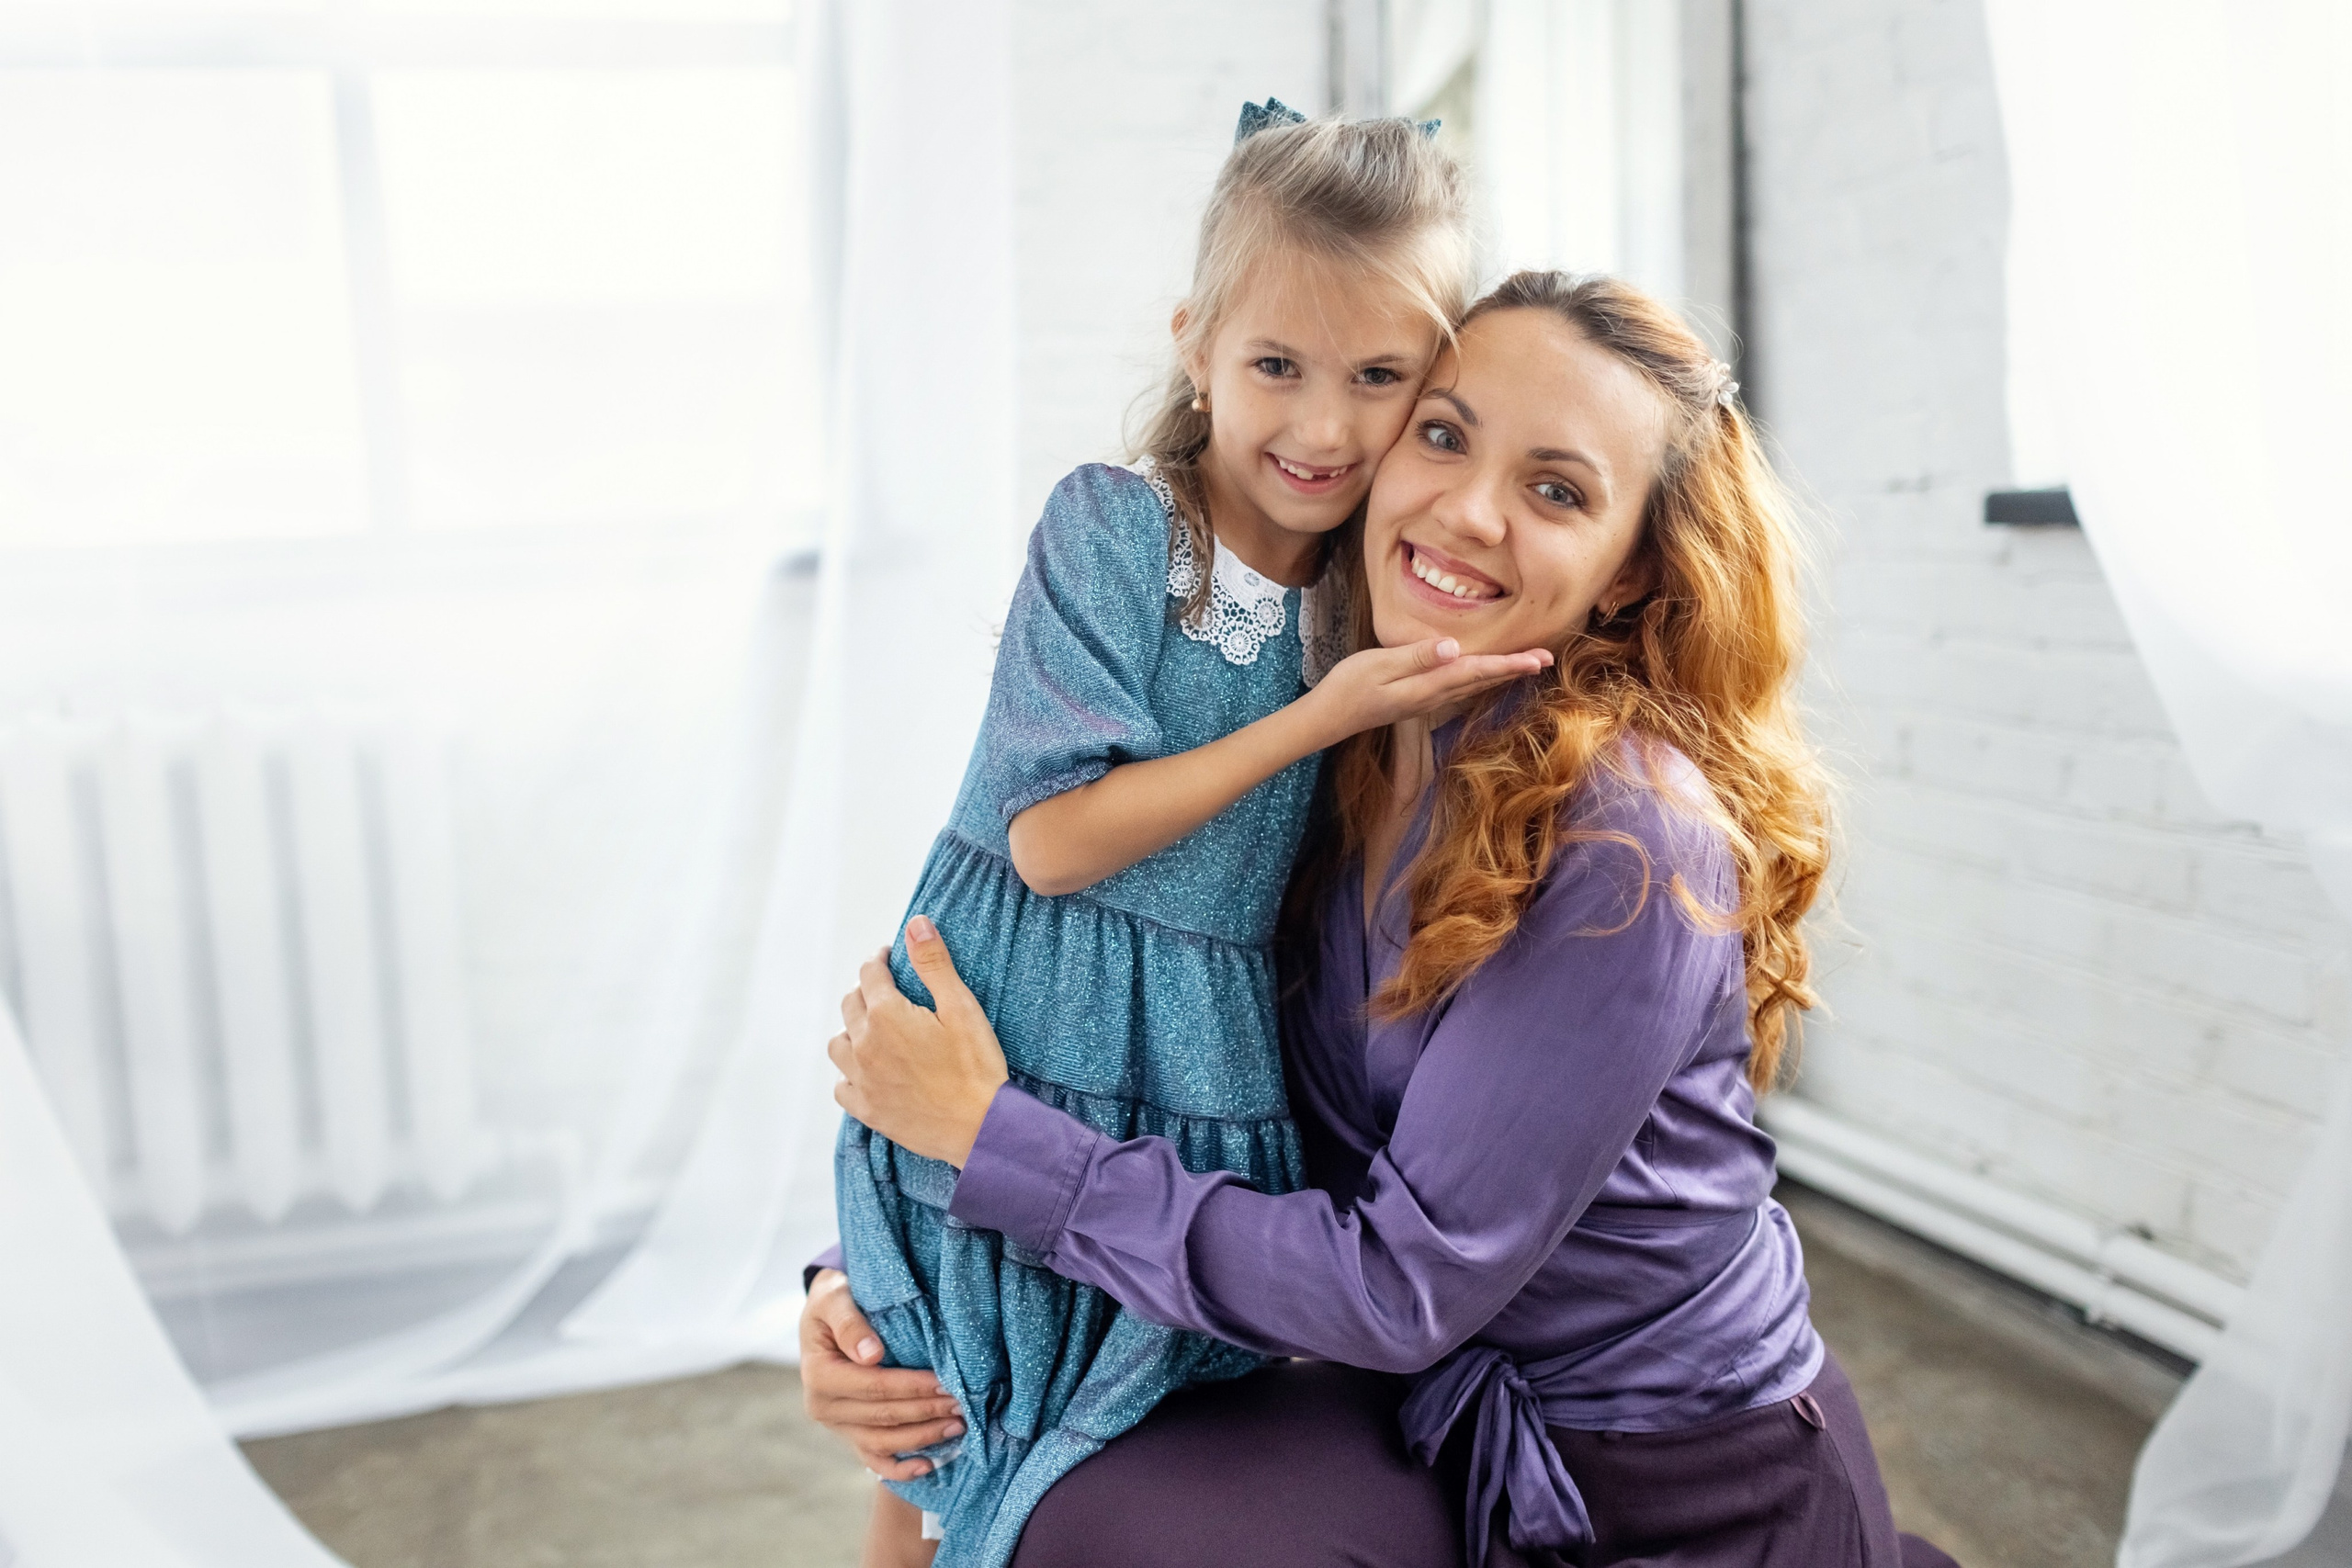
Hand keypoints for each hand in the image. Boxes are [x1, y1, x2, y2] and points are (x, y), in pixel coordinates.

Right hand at [799, 1269, 965, 1479]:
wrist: (825, 1315)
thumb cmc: (834, 1300)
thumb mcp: (834, 1298)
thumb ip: (850, 1323)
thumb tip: (871, 1354)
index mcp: (819, 1375)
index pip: (875, 1386)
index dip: (912, 1388)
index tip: (946, 1383)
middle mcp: (822, 1407)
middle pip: (883, 1416)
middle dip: (926, 1412)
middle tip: (963, 1405)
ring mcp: (836, 1426)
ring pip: (882, 1442)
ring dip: (922, 1438)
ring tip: (957, 1427)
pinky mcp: (848, 1434)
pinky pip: (873, 1458)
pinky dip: (899, 1469)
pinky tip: (928, 1467)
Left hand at [829, 917, 1009, 1167]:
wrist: (980, 1128)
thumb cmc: (976, 1066)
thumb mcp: (961, 1007)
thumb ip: (933, 963)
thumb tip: (915, 923)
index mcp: (886, 1015)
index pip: (869, 973)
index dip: (879, 960)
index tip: (888, 957)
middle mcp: (864, 1045)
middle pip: (851, 1004)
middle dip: (866, 991)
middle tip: (887, 991)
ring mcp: (862, 1080)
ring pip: (838, 1044)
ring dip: (852, 1030)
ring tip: (874, 1031)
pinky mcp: (867, 1110)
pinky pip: (842, 1085)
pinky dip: (850, 1073)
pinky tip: (868, 1071)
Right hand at [1303, 636, 1553, 744]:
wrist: (1327, 719)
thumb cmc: (1346, 687)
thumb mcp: (1377, 665)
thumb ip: (1416, 657)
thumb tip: (1453, 648)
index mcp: (1426, 686)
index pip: (1475, 671)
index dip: (1508, 663)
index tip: (1537, 659)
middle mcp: (1432, 697)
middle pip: (1480, 680)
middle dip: (1513, 669)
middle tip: (1546, 659)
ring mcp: (1424, 701)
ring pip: (1472, 686)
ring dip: (1499, 674)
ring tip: (1525, 665)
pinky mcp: (1416, 700)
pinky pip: (1457, 689)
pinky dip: (1478, 679)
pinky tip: (1483, 675)